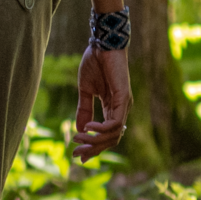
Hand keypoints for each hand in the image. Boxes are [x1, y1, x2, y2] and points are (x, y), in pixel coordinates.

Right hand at [71, 43, 130, 160]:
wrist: (102, 44)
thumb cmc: (95, 63)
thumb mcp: (85, 91)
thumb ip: (84, 109)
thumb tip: (80, 129)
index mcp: (113, 108)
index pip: (107, 135)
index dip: (94, 147)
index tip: (78, 155)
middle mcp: (121, 110)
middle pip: (112, 140)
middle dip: (93, 149)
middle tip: (76, 153)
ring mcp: (124, 105)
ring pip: (114, 135)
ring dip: (95, 140)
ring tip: (78, 137)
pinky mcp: (123, 99)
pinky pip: (114, 123)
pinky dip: (101, 129)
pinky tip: (88, 127)